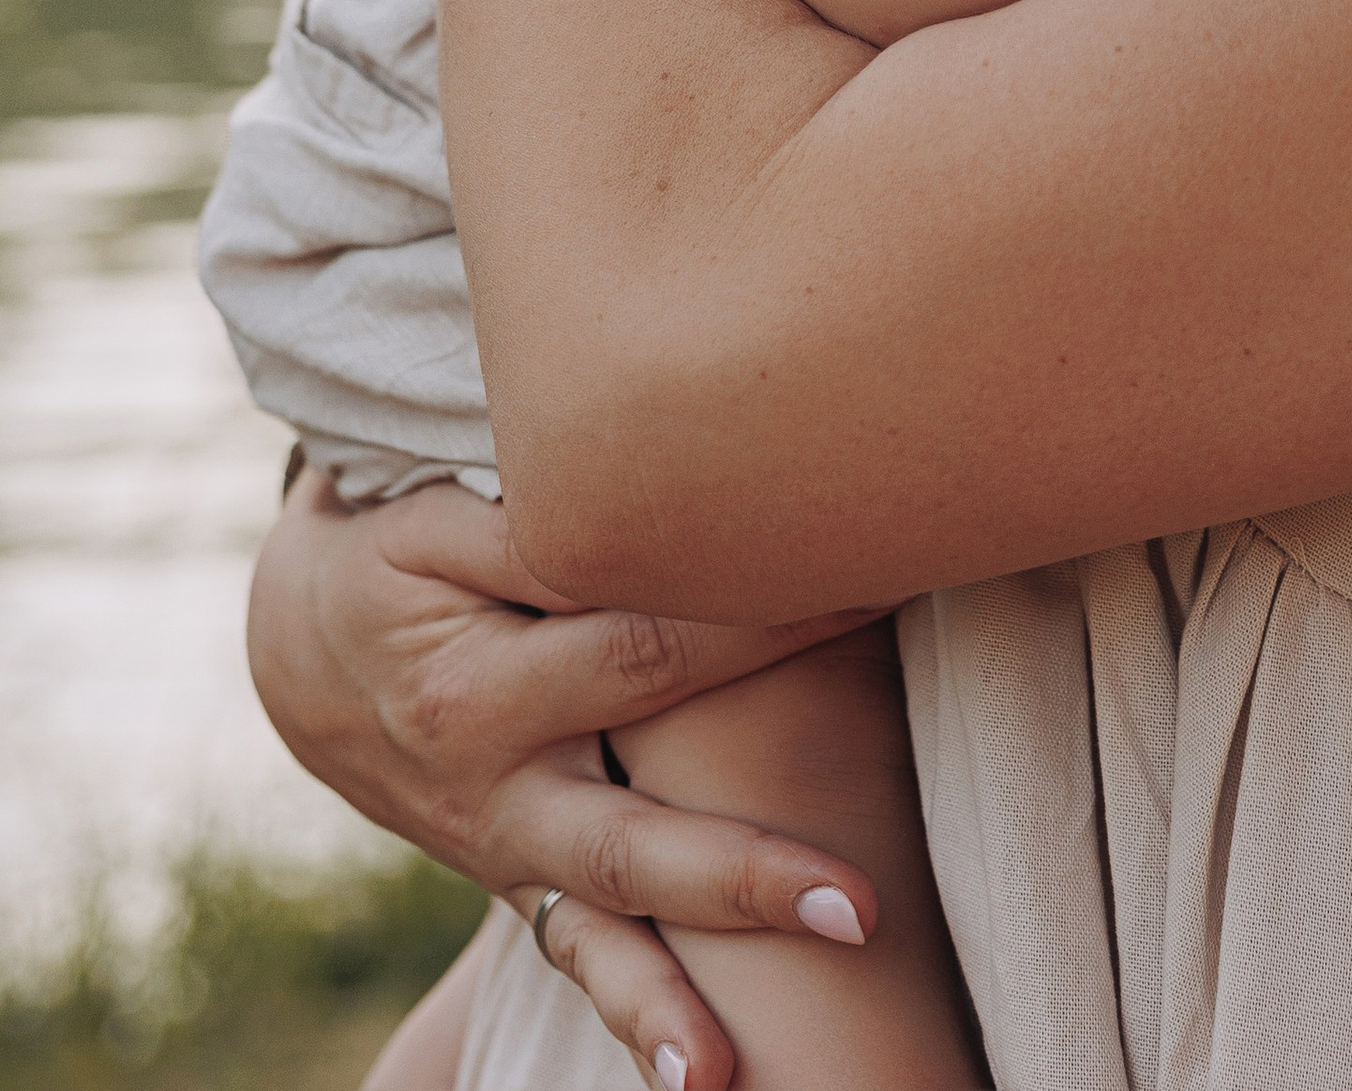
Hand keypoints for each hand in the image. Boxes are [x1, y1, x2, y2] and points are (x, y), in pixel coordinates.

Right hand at [247, 469, 884, 1090]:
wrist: (300, 647)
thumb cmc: (397, 547)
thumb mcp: (437, 513)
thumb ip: (545, 514)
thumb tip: (674, 487)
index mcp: (474, 670)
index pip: (645, 634)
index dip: (766, 607)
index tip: (883, 585)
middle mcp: (488, 770)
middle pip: (637, 801)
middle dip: (750, 848)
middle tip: (865, 895)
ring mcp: (504, 837)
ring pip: (606, 905)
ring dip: (684, 984)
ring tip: (772, 1019)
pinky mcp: (518, 876)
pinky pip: (579, 953)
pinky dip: (639, 1010)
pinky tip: (705, 1075)